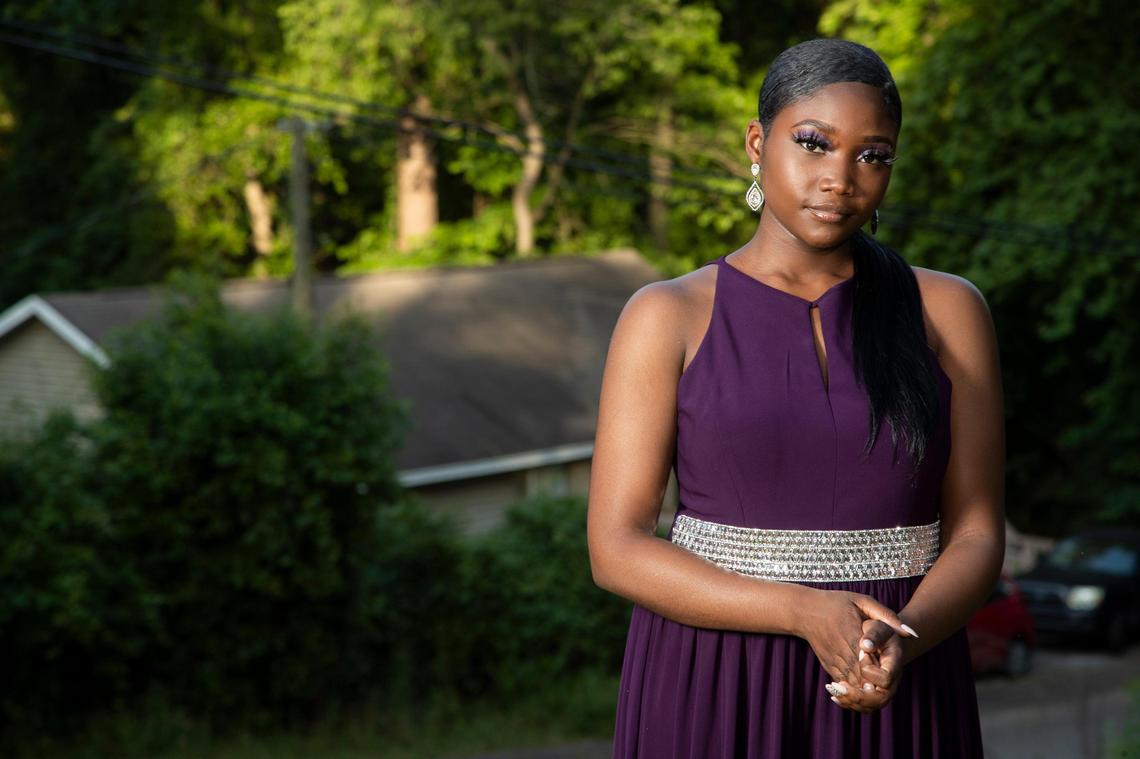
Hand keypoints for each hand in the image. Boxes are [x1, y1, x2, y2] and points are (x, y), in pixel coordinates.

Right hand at [796, 588, 916, 689]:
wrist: (804, 610)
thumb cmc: (835, 603)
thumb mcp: (862, 601)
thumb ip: (887, 616)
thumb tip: (911, 633)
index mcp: (853, 636)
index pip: (871, 663)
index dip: (883, 673)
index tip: (892, 672)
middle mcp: (842, 652)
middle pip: (862, 679)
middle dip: (877, 688)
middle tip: (890, 689)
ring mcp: (834, 660)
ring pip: (852, 686)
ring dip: (866, 692)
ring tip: (880, 692)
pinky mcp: (828, 665)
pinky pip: (842, 684)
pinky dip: (853, 690)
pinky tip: (865, 690)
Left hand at [826, 619, 907, 712]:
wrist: (881, 637)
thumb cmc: (877, 627)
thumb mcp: (879, 621)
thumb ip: (875, 633)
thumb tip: (865, 645)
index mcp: (895, 663)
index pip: (886, 678)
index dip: (870, 671)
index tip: (859, 654)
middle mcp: (892, 680)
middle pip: (881, 700)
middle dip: (859, 696)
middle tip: (839, 686)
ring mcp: (882, 688)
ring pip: (870, 706)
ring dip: (850, 701)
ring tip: (834, 688)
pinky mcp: (871, 691)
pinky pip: (862, 705)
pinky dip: (847, 701)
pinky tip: (833, 692)